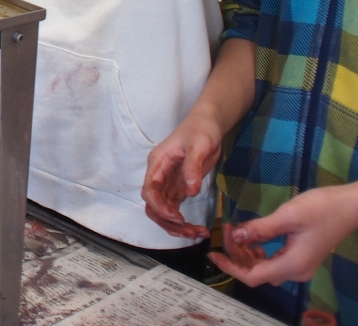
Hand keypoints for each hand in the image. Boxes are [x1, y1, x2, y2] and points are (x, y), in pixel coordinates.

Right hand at [142, 110, 223, 238]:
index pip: (150, 190)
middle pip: (153, 205)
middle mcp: (159, 175)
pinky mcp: (179, 188)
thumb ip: (193, 167)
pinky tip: (198, 229)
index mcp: (158, 163)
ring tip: (197, 234)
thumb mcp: (199, 145)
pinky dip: (184, 223)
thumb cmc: (201, 130)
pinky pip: (175, 209)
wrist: (208, 124)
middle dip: (168, 222)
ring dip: (176, 226)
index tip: (177, 217)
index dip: (159, 207)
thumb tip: (190, 191)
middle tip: (189, 232)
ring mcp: (168, 183)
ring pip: (163, 211)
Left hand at [208, 187, 357, 287]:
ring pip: (265, 268)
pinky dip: (259, 251)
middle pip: (257, 273)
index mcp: (292, 265)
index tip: (214, 253)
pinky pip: (274, 261)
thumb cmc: (321, 208)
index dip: (231, 268)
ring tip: (236, 229)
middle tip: (226, 228)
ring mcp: (300, 266)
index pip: (253, 276)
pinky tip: (253, 236)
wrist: (350, 206)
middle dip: (237, 254)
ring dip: (247, 252)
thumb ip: (260, 229)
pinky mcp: (302, 257)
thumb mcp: (287, 216)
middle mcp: (296, 271)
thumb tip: (236, 236)